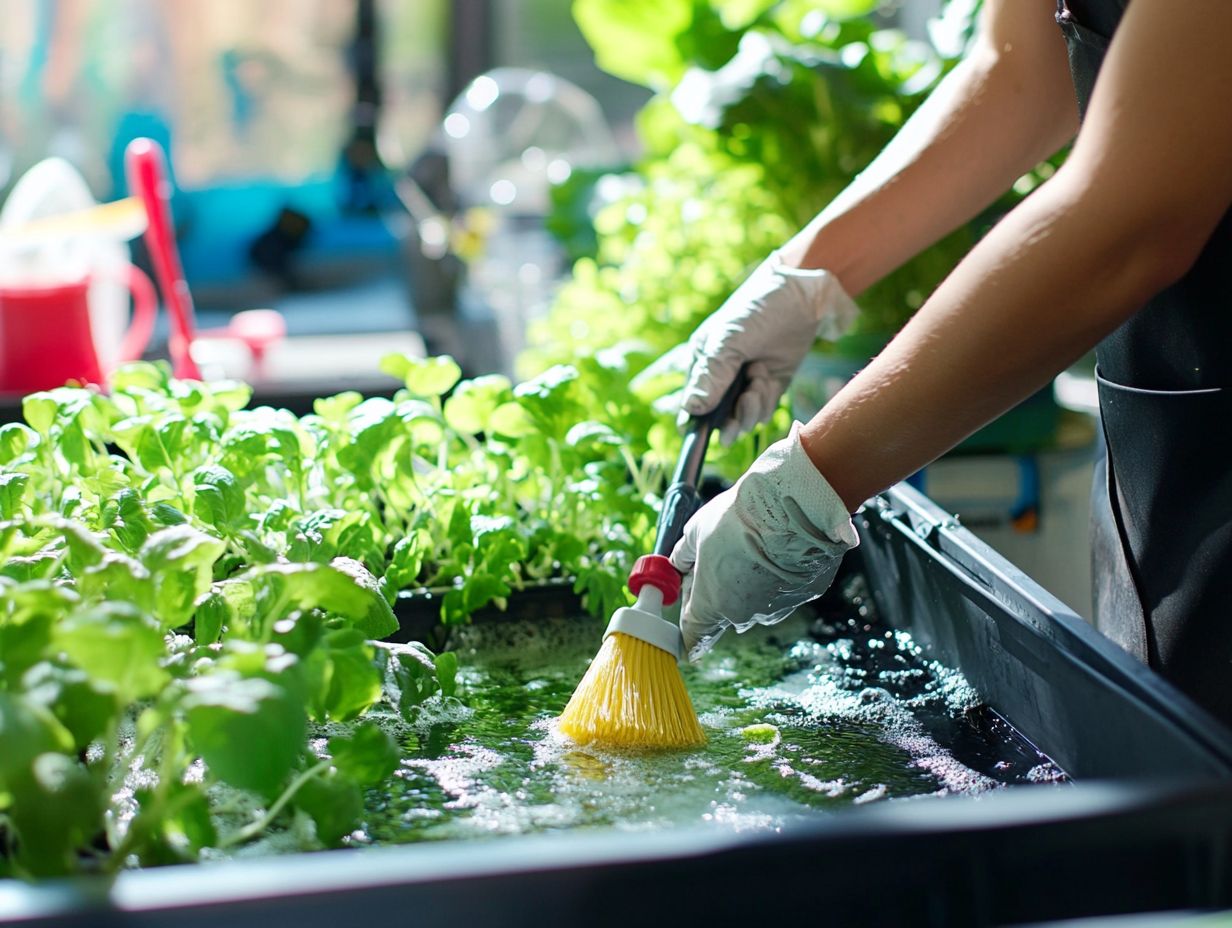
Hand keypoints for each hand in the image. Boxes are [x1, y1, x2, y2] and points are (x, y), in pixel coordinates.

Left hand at [669, 422, 858, 658]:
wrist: (794, 505)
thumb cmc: (739, 519)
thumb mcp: (696, 532)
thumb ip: (683, 556)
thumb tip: (678, 564)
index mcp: (712, 605)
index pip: (694, 635)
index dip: (688, 628)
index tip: (686, 625)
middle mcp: (744, 616)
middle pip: (724, 613)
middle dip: (718, 591)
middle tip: (717, 557)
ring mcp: (776, 608)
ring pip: (755, 602)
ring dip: (749, 583)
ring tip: (752, 546)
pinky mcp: (803, 596)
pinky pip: (782, 590)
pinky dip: (777, 576)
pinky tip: (777, 548)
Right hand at [680, 252, 857, 443]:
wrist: (806, 294)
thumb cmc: (759, 307)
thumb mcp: (730, 340)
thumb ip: (711, 375)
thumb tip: (690, 408)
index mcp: (702, 362)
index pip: (691, 404)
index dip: (696, 424)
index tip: (708, 433)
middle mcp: (722, 376)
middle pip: (718, 419)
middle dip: (731, 419)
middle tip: (743, 408)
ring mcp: (747, 383)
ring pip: (743, 418)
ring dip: (752, 406)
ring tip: (760, 377)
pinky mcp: (771, 385)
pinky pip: (764, 411)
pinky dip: (767, 401)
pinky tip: (769, 377)